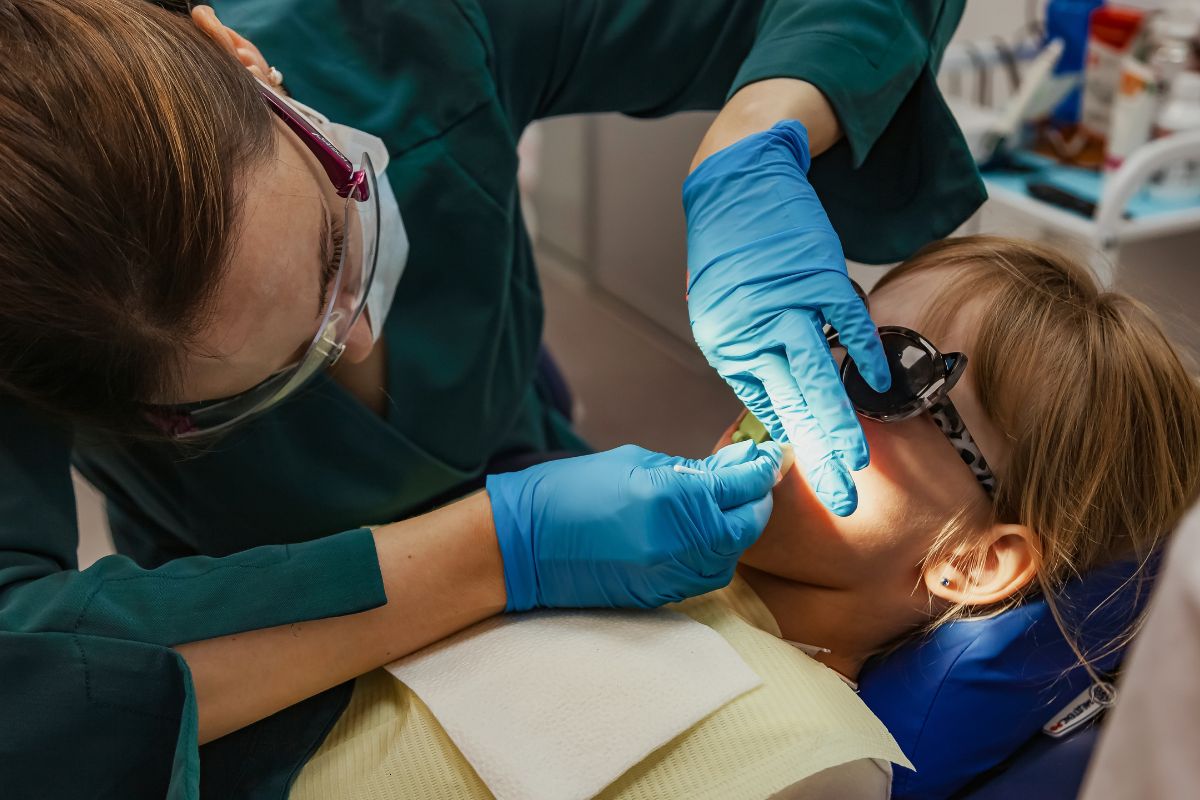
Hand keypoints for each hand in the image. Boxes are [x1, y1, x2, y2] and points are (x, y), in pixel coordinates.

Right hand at [487, 440, 782, 610]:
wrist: (524, 544)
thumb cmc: (572, 491)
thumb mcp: (635, 463)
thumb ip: (691, 469)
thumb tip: (734, 468)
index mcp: (674, 498)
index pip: (742, 485)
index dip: (764, 466)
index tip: (774, 454)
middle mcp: (680, 541)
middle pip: (747, 524)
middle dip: (756, 500)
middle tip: (754, 479)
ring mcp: (671, 573)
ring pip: (731, 555)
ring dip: (737, 529)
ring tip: (727, 506)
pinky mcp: (660, 595)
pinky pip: (707, 576)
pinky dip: (715, 554)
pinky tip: (703, 535)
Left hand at [683, 120, 889, 515]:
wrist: (738, 181)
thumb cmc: (731, 253)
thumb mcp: (723, 313)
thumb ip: (752, 357)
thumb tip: (778, 405)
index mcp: (727, 345)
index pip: (766, 409)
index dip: (795, 447)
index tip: (818, 482)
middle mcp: (752, 331)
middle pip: (791, 405)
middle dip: (818, 457)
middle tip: (841, 499)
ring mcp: (786, 304)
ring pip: (816, 377)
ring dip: (840, 423)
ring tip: (857, 463)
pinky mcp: (817, 275)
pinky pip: (847, 324)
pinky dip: (865, 353)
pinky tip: (879, 385)